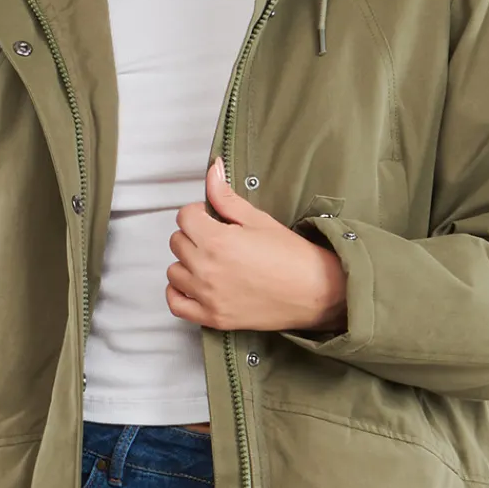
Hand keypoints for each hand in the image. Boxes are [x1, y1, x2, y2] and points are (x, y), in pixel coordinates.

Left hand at [166, 158, 347, 332]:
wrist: (315, 291)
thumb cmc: (292, 256)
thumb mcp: (258, 220)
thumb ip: (226, 197)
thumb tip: (212, 170)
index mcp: (217, 241)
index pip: (184, 217)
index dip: (198, 213)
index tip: (211, 218)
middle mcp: (207, 269)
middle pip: (177, 242)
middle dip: (193, 235)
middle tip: (215, 238)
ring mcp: (208, 296)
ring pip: (173, 271)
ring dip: (187, 263)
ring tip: (209, 261)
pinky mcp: (213, 317)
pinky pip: (176, 304)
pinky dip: (178, 292)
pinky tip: (192, 284)